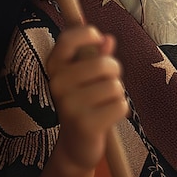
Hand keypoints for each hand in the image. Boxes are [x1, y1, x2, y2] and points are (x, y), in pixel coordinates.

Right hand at [46, 25, 128, 170]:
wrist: (76, 144)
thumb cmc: (87, 100)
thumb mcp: (89, 74)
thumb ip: (98, 54)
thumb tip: (108, 39)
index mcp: (56, 67)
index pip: (67, 39)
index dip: (87, 33)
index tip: (98, 38)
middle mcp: (57, 84)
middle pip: (105, 64)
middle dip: (115, 72)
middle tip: (106, 84)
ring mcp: (69, 105)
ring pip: (115, 86)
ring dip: (117, 94)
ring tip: (103, 103)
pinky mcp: (84, 124)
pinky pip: (121, 105)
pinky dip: (121, 110)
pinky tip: (107, 117)